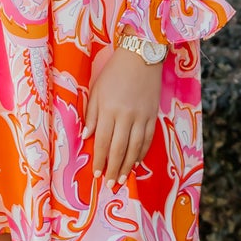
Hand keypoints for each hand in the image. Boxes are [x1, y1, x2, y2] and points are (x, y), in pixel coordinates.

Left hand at [84, 42, 161, 185]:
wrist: (141, 56)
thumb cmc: (114, 72)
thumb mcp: (97, 90)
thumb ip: (91, 114)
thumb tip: (87, 136)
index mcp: (108, 110)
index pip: (102, 141)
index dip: (99, 159)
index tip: (96, 173)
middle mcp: (125, 116)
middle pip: (118, 149)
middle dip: (113, 169)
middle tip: (109, 184)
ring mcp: (141, 117)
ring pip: (134, 148)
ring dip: (127, 166)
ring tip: (122, 179)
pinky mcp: (153, 115)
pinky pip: (148, 139)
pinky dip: (142, 153)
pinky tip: (136, 162)